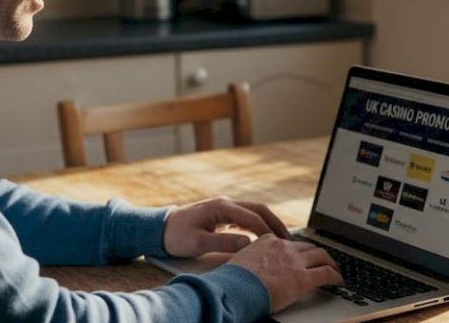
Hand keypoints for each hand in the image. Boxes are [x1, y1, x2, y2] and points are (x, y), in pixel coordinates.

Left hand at [163, 196, 290, 257]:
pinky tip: (265, 237)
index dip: (268, 231)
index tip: (279, 245)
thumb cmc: (176, 236)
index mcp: (222, 207)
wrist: (159, 229)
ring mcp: (225, 208)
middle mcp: (226, 203)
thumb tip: (249, 244)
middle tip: (289, 240)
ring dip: (269, 224)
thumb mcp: (198, 243)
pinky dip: (258, 226)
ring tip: (282, 239)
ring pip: (254, 212)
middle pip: (259, 210)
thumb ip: (225, 242)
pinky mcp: (223, 214)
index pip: (253, 217)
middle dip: (275, 223)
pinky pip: (246, 218)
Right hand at [228, 234, 343, 312]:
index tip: (300, 256)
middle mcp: (282, 247)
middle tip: (322, 261)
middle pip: (307, 246)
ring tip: (334, 270)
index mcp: (267, 241)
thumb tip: (241, 266)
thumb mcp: (237, 262)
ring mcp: (294, 261)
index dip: (297, 250)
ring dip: (330, 262)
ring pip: (321, 255)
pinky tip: (339, 282)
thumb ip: (246, 260)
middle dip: (316, 254)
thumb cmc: (231, 280)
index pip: (288, 242)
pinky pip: (326, 273)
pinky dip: (335, 277)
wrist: (234, 289)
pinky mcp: (302, 278)